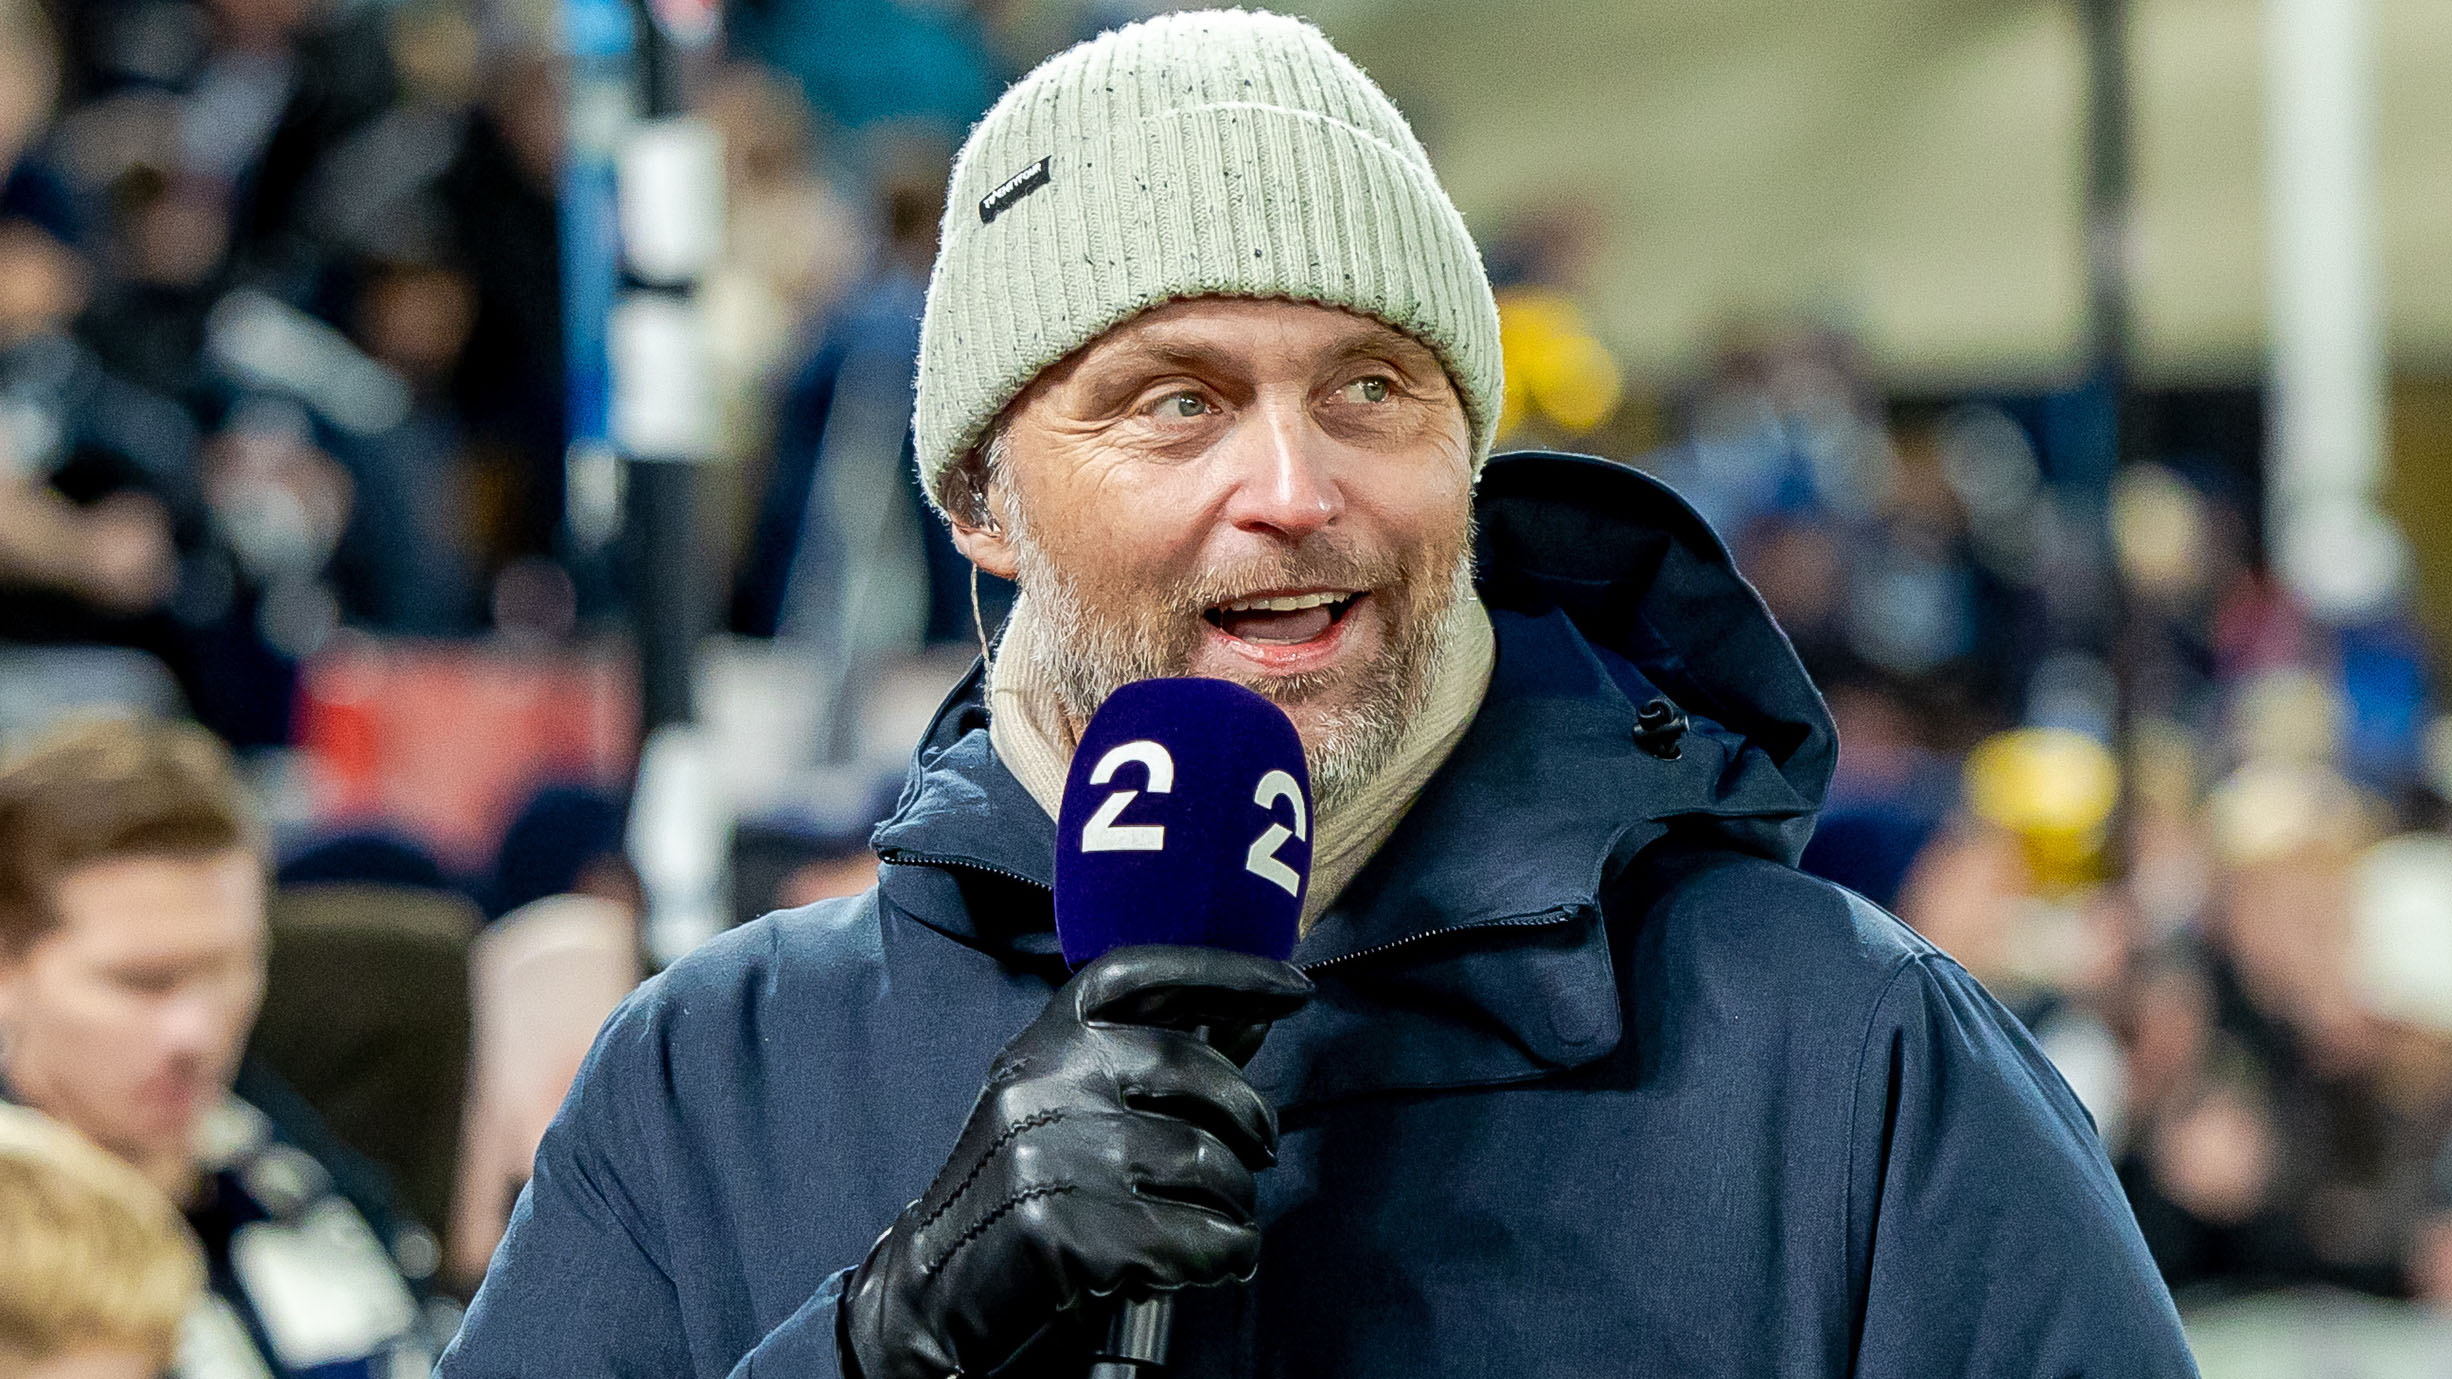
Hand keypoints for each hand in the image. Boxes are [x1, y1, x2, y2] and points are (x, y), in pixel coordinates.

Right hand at [841, 945, 1311, 1378]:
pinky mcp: (1059, 1228)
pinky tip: (1218, 1264)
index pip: (1139, 974)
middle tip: (1260, 1155)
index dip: (1225, 971)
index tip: (1294, 988)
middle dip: (1252, 1117)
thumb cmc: (1024, 1185)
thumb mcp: (1072, 1106)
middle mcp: (1042, 1079)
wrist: (933, 1282)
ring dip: (1237, 1203)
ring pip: (1204, 1161)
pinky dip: (1224, 1256)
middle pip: (1194, 1069)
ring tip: (1226, 1223)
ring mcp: (1048, 1151)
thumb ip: (1154, 1066)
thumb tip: (1253, 1021)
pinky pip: (1189, 1237)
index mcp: (1043, 1040)